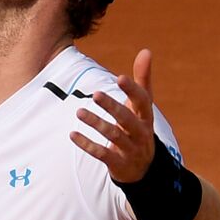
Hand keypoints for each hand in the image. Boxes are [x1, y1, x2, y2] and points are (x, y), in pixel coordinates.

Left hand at [70, 48, 156, 183]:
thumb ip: (143, 80)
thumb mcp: (142, 106)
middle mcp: (141, 133)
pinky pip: (102, 154)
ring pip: (114, 136)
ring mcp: (131, 150)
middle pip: (127, 119)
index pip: (143, 102)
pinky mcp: (119, 164)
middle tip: (95, 94)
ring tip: (79, 112)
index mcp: (146, 117)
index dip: (133, 90)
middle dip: (112, 107)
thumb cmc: (140, 127)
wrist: (145, 168)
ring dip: (96, 124)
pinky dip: (87, 145)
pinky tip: (72, 135)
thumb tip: (146, 50)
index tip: (120, 77)